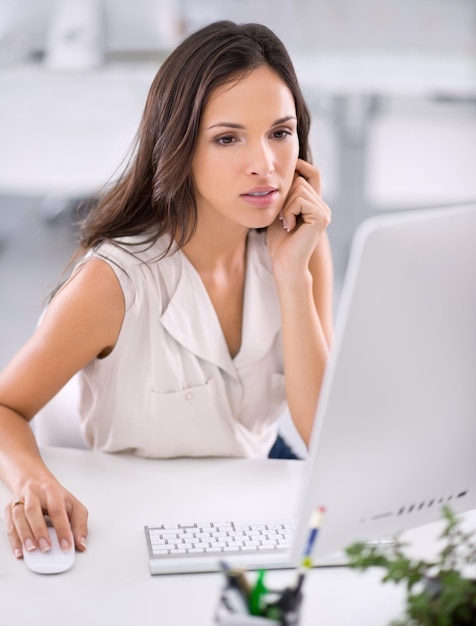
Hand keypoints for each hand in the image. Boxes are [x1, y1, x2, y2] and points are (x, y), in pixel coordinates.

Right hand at [4, 475, 87, 558]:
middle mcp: (34, 494)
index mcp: (52, 491)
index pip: (57, 510)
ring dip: (24, 535)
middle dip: (40, 531)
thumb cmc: (55, 496)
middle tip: (46, 548)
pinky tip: (20, 551)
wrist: (34, 480)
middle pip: (33, 510)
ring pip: (18, 516)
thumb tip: (81, 544)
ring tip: (32, 549)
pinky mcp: (9, 508)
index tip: (66, 545)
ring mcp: (20, 500)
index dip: (62, 529)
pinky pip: (9, 524)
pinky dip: (14, 539)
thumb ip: (79, 524)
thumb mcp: (73, 505)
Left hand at [267, 159, 330, 275]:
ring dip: (285, 206)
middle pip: (300, 180)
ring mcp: (324, 212)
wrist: (285, 264)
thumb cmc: (279, 242)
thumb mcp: (280, 213)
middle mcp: (322, 207)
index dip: (302, 165)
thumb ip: (286, 195)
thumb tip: (286, 172)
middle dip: (285, 196)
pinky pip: (300, 200)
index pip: (313, 174)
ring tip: (286, 223)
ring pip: (299, 188)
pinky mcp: (321, 217)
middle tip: (283, 217)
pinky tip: (290, 226)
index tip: (290, 164)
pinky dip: (289, 212)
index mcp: (315, 205)